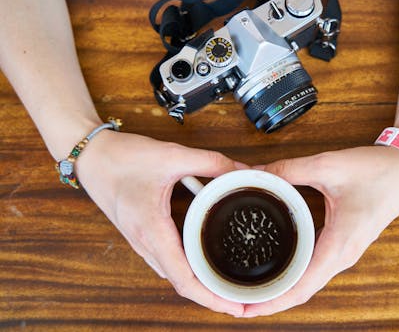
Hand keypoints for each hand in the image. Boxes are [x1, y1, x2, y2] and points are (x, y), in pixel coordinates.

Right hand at [75, 130, 244, 316]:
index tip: (236, 308)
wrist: (89, 156)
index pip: (184, 279)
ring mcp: (141, 241)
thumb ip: (210, 162)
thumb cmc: (121, 158)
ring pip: (173, 274)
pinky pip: (166, 261)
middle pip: (181, 283)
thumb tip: (241, 171)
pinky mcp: (141, 234)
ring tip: (226, 285)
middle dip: (212, 296)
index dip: (212, 298)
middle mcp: (145, 243)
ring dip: (199, 285)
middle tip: (242, 299)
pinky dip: (187, 269)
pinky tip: (202, 260)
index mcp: (152, 231)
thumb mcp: (171, 155)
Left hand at [243, 146, 398, 316]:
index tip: (245, 309)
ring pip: (309, 281)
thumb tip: (255, 174)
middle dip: (270, 300)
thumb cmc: (375, 171)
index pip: (302, 287)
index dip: (272, 302)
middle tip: (238, 301)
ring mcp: (344, 252)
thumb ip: (288, 170)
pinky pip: (315, 267)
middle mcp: (342, 255)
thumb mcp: (327, 167)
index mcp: (339, 245)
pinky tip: (277, 266)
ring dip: (282, 288)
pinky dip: (294, 274)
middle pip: (302, 290)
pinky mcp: (343, 244)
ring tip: (252, 289)